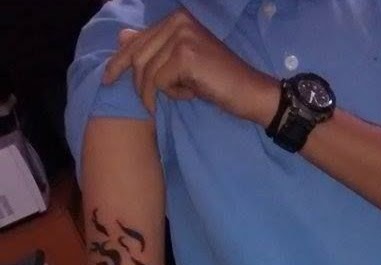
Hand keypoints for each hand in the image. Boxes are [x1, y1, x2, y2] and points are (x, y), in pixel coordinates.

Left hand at [103, 9, 278, 123]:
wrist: (249, 91)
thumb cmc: (218, 81)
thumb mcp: (181, 63)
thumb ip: (154, 49)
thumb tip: (122, 36)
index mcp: (176, 19)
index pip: (137, 40)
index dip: (119, 61)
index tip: (106, 79)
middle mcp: (177, 21)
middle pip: (138, 56)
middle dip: (137, 84)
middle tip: (146, 104)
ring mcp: (181, 36)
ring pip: (147, 72)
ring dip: (158, 93)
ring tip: (181, 96)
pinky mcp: (185, 56)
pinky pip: (160, 82)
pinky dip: (172, 95)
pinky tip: (191, 94)